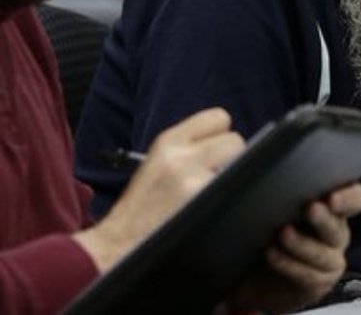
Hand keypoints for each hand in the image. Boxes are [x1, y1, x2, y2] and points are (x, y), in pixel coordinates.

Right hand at [75, 108, 243, 271]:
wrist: (117, 245)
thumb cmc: (142, 208)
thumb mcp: (158, 164)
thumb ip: (190, 148)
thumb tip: (230, 144)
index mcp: (169, 142)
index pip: (218, 117)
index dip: (222, 136)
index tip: (217, 152)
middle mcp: (180, 156)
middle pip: (236, 141)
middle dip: (233, 159)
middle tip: (217, 179)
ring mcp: (193, 180)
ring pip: (241, 166)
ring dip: (234, 179)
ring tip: (213, 196)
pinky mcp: (204, 203)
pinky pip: (236, 191)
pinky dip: (233, 200)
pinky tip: (215, 211)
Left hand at [226, 183, 360, 312]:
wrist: (250, 273)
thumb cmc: (260, 230)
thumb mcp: (267, 203)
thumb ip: (272, 183)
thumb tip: (251, 160)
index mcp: (331, 206)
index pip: (356, 197)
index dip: (349, 196)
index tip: (331, 196)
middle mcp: (336, 232)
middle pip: (340, 225)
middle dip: (324, 218)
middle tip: (309, 209)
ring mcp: (329, 258)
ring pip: (325, 252)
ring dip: (303, 244)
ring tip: (282, 234)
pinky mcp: (317, 282)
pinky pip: (309, 275)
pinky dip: (290, 264)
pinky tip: (272, 254)